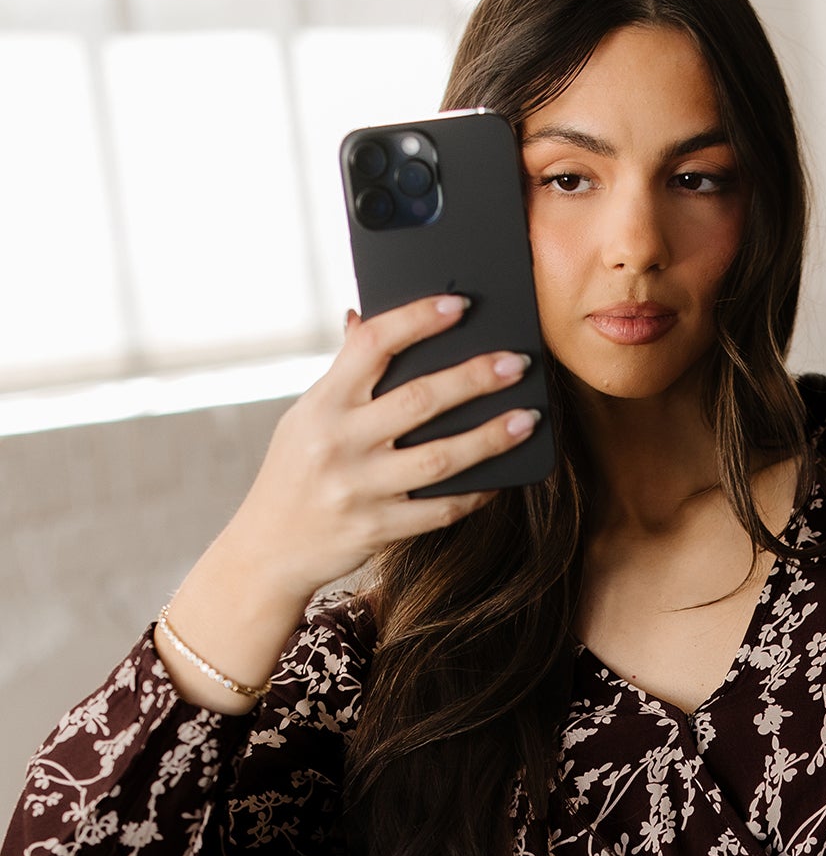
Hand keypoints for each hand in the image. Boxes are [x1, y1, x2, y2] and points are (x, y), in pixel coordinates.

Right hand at [226, 293, 538, 604]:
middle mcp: (338, 441)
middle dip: (474, 378)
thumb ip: (341, 374)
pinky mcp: (376, 530)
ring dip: (490, 438)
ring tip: (527, 418)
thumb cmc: (295, 472)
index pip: (372, 343)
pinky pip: (439, 510)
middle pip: (419, 400)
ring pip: (439, 458)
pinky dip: (474, 494)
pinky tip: (502, 478)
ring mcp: (358, 488)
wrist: (267, 549)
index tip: (460, 305)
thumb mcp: (306, 417)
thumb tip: (362, 318)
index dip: (418, 319)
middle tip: (518, 363)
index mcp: (322, 402)